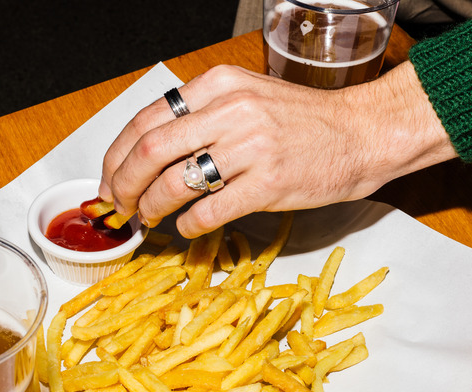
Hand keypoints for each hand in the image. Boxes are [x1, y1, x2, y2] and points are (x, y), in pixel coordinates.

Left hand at [99, 63, 455, 237]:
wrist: (361, 133)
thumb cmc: (302, 120)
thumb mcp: (245, 96)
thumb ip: (199, 115)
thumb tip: (148, 153)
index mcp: (217, 85)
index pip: (145, 120)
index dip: (116, 156)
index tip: (110, 180)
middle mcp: (229, 111)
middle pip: (149, 152)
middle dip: (122, 186)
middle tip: (119, 206)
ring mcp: (249, 148)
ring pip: (173, 184)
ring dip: (150, 208)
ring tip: (149, 218)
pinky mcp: (268, 183)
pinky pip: (208, 211)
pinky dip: (187, 226)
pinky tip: (187, 228)